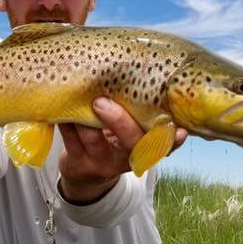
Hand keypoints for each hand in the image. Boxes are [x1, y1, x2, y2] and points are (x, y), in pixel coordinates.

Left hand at [58, 98, 186, 203]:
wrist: (84, 174)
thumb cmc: (111, 137)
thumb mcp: (128, 130)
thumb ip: (134, 110)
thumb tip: (139, 69)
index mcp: (145, 146)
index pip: (164, 144)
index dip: (173, 139)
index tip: (181, 130)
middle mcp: (127, 158)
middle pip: (131, 142)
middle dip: (119, 121)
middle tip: (102, 101)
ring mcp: (102, 163)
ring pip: (94, 140)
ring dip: (83, 118)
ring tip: (75, 97)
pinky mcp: (79, 164)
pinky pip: (71, 141)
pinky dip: (66, 123)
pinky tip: (61, 111)